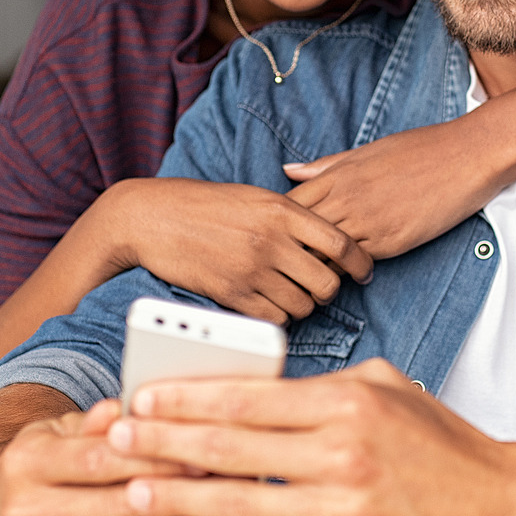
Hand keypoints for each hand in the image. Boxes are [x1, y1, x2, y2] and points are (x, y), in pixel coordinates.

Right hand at [0, 394, 267, 515]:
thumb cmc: (44, 467)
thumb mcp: (60, 431)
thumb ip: (99, 420)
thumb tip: (132, 405)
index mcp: (28, 463)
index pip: (102, 459)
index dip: (160, 456)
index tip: (211, 452)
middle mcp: (27, 515)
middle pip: (124, 508)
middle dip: (191, 500)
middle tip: (247, 493)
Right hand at [100, 178, 372, 324]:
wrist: (153, 217)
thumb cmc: (205, 205)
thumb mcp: (254, 197)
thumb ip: (292, 216)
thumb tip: (328, 240)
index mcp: (283, 211)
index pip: (341, 243)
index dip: (360, 263)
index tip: (363, 272)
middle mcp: (272, 240)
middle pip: (327, 282)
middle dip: (328, 290)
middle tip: (317, 287)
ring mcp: (251, 269)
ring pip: (303, 305)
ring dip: (302, 305)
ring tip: (289, 294)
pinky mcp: (231, 294)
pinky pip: (274, 319)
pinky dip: (277, 317)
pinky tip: (268, 304)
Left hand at [105, 359, 515, 515]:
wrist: (507, 507)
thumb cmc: (445, 446)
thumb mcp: (387, 389)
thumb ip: (322, 388)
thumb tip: (256, 391)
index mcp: (348, 403)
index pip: (247, 397)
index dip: (185, 399)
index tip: (142, 398)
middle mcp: (344, 453)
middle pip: (230, 448)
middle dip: (163, 444)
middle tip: (116, 441)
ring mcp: (347, 511)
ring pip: (243, 505)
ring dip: (182, 500)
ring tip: (139, 493)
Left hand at [285, 118, 512, 259]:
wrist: (467, 156)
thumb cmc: (420, 149)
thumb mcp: (367, 151)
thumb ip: (326, 166)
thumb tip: (288, 171)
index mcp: (338, 175)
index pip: (289, 207)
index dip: (279, 225)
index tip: (279, 236)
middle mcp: (347, 199)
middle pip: (299, 234)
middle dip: (290, 251)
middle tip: (287, 266)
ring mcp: (368, 221)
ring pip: (323, 254)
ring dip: (316, 267)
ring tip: (312, 277)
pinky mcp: (391, 241)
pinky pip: (356, 263)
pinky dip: (347, 271)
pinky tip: (347, 274)